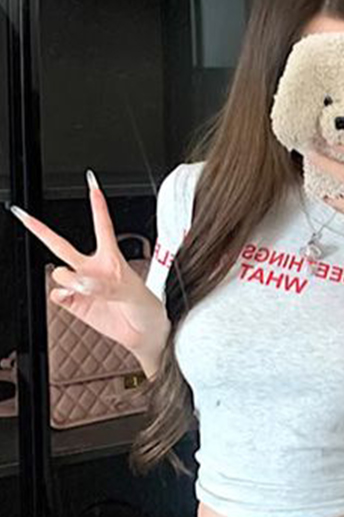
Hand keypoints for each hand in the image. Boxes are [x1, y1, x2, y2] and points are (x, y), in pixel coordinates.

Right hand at [7, 172, 169, 357]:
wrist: (144, 333)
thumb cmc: (146, 307)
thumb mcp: (133, 291)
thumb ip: (105, 286)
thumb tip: (81, 284)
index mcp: (112, 258)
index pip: (102, 225)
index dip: (97, 205)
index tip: (92, 184)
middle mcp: (93, 269)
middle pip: (61, 244)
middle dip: (40, 229)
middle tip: (23, 215)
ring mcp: (82, 286)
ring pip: (59, 271)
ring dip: (67, 278)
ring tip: (85, 288)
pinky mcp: (75, 303)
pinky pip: (57, 294)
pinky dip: (60, 294)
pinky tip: (70, 296)